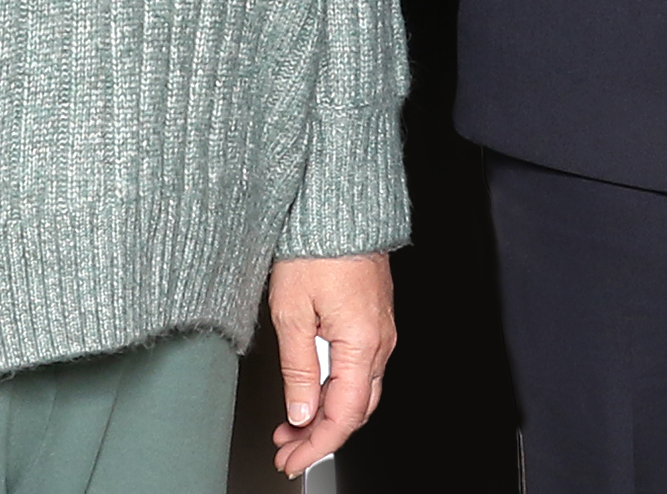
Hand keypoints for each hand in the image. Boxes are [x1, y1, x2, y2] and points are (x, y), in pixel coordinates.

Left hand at [268, 253, 396, 474]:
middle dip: (319, 436)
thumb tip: (300, 413)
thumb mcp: (292, 313)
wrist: (339, 207)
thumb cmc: (316, 248)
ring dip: (326, 414)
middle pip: (355, 410)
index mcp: (361, 343)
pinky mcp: (374, 320)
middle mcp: (379, 341)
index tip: (291, 460)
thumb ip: (298, 370)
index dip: (316, 446)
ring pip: (359, 391)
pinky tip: (311, 390)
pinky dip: (335, 389)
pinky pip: (361, 368)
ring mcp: (381, 331)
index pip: (343, 416)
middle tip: (286, 448)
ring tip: (291, 424)